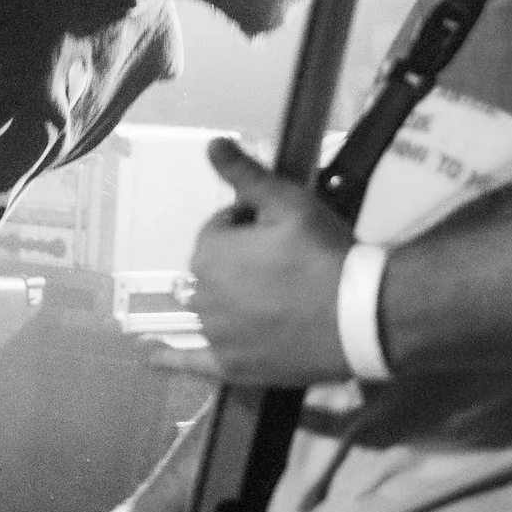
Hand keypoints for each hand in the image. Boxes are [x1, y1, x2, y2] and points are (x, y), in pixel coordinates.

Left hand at [185, 136, 356, 386]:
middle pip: (217, 269)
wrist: (361, 315)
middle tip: (289, 264)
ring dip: (231, 298)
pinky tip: (150, 357)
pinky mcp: (233, 367)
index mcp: (209, 253)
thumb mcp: (288, 202)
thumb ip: (244, 175)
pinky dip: (170, 360)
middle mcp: (202, 295)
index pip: (221, 229)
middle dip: (243, 261)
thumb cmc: (324, 253)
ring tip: (274, 298)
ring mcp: (216, 334)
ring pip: (214, 306)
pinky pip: (192, 363)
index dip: (251, 224)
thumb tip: (212, 144)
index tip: (284, 230)